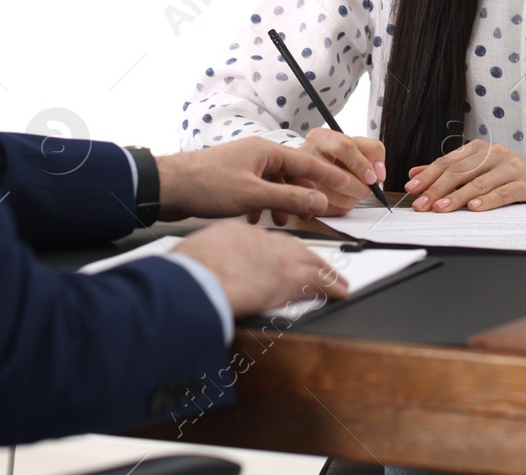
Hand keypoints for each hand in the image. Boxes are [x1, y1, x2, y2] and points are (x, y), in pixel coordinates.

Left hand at [155, 137, 357, 221]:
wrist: (168, 187)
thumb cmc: (205, 184)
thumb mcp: (253, 195)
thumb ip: (289, 198)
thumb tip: (317, 200)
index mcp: (265, 151)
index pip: (308, 161)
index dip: (330, 175)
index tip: (349, 184)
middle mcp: (257, 155)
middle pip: (292, 174)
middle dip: (302, 195)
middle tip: (316, 210)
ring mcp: (244, 167)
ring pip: (274, 185)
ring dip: (280, 203)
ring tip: (281, 220)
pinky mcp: (232, 180)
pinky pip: (258, 192)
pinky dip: (262, 206)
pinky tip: (255, 220)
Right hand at [176, 219, 349, 318]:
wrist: (193, 283)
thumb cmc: (185, 274)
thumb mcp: (191, 255)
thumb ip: (204, 257)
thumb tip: (199, 265)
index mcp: (235, 232)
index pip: (263, 239)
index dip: (276, 249)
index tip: (280, 257)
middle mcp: (259, 240)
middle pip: (292, 245)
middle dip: (307, 256)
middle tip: (318, 265)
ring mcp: (276, 258)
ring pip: (309, 260)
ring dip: (323, 270)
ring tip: (336, 281)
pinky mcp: (288, 278)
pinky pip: (319, 281)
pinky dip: (332, 286)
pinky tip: (340, 292)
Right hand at [281, 128, 386, 220]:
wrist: (314, 168)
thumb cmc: (338, 155)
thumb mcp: (356, 144)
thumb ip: (373, 151)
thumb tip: (378, 175)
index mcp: (319, 138)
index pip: (344, 147)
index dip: (362, 164)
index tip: (372, 177)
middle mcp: (305, 157)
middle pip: (341, 178)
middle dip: (362, 187)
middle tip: (367, 188)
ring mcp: (301, 181)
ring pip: (340, 199)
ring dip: (354, 199)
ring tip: (352, 191)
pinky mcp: (304, 202)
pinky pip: (334, 211)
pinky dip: (343, 207)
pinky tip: (341, 197)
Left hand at [404, 139, 525, 211]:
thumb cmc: (505, 174)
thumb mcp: (476, 168)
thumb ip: (448, 171)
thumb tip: (415, 174)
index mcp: (478, 148)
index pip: (447, 162)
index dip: (428, 175)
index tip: (412, 189)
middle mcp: (494, 154)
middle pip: (460, 172)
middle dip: (437, 189)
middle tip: (422, 204)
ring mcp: (511, 167)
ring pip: (479, 183)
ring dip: (457, 197)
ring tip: (441, 208)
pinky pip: (503, 193)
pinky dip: (487, 200)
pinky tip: (473, 208)